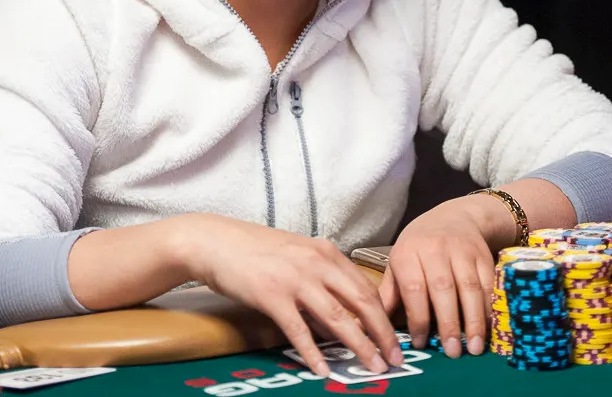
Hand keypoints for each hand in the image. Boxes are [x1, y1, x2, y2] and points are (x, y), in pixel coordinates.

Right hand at [187, 214, 402, 377]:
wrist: (216, 241)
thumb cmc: (256, 250)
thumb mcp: (298, 256)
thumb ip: (322, 282)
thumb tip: (340, 322)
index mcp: (326, 252)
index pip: (366, 286)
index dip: (384, 315)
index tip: (394, 336)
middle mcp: (316, 263)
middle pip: (361, 302)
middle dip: (382, 333)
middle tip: (394, 357)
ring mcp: (295, 280)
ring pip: (337, 318)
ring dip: (359, 346)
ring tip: (372, 366)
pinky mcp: (272, 296)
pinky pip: (299, 331)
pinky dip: (314, 353)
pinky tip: (324, 370)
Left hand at [379, 197, 493, 358]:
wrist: (454, 217)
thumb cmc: (420, 246)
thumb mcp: (398, 264)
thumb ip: (388, 296)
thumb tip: (366, 327)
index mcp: (408, 254)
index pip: (413, 289)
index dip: (418, 318)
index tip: (421, 343)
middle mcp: (435, 249)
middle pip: (443, 289)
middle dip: (448, 323)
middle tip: (452, 352)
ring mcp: (461, 251)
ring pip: (469, 287)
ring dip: (473, 320)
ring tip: (473, 348)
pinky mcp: (483, 255)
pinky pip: (487, 284)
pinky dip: (488, 308)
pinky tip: (488, 329)